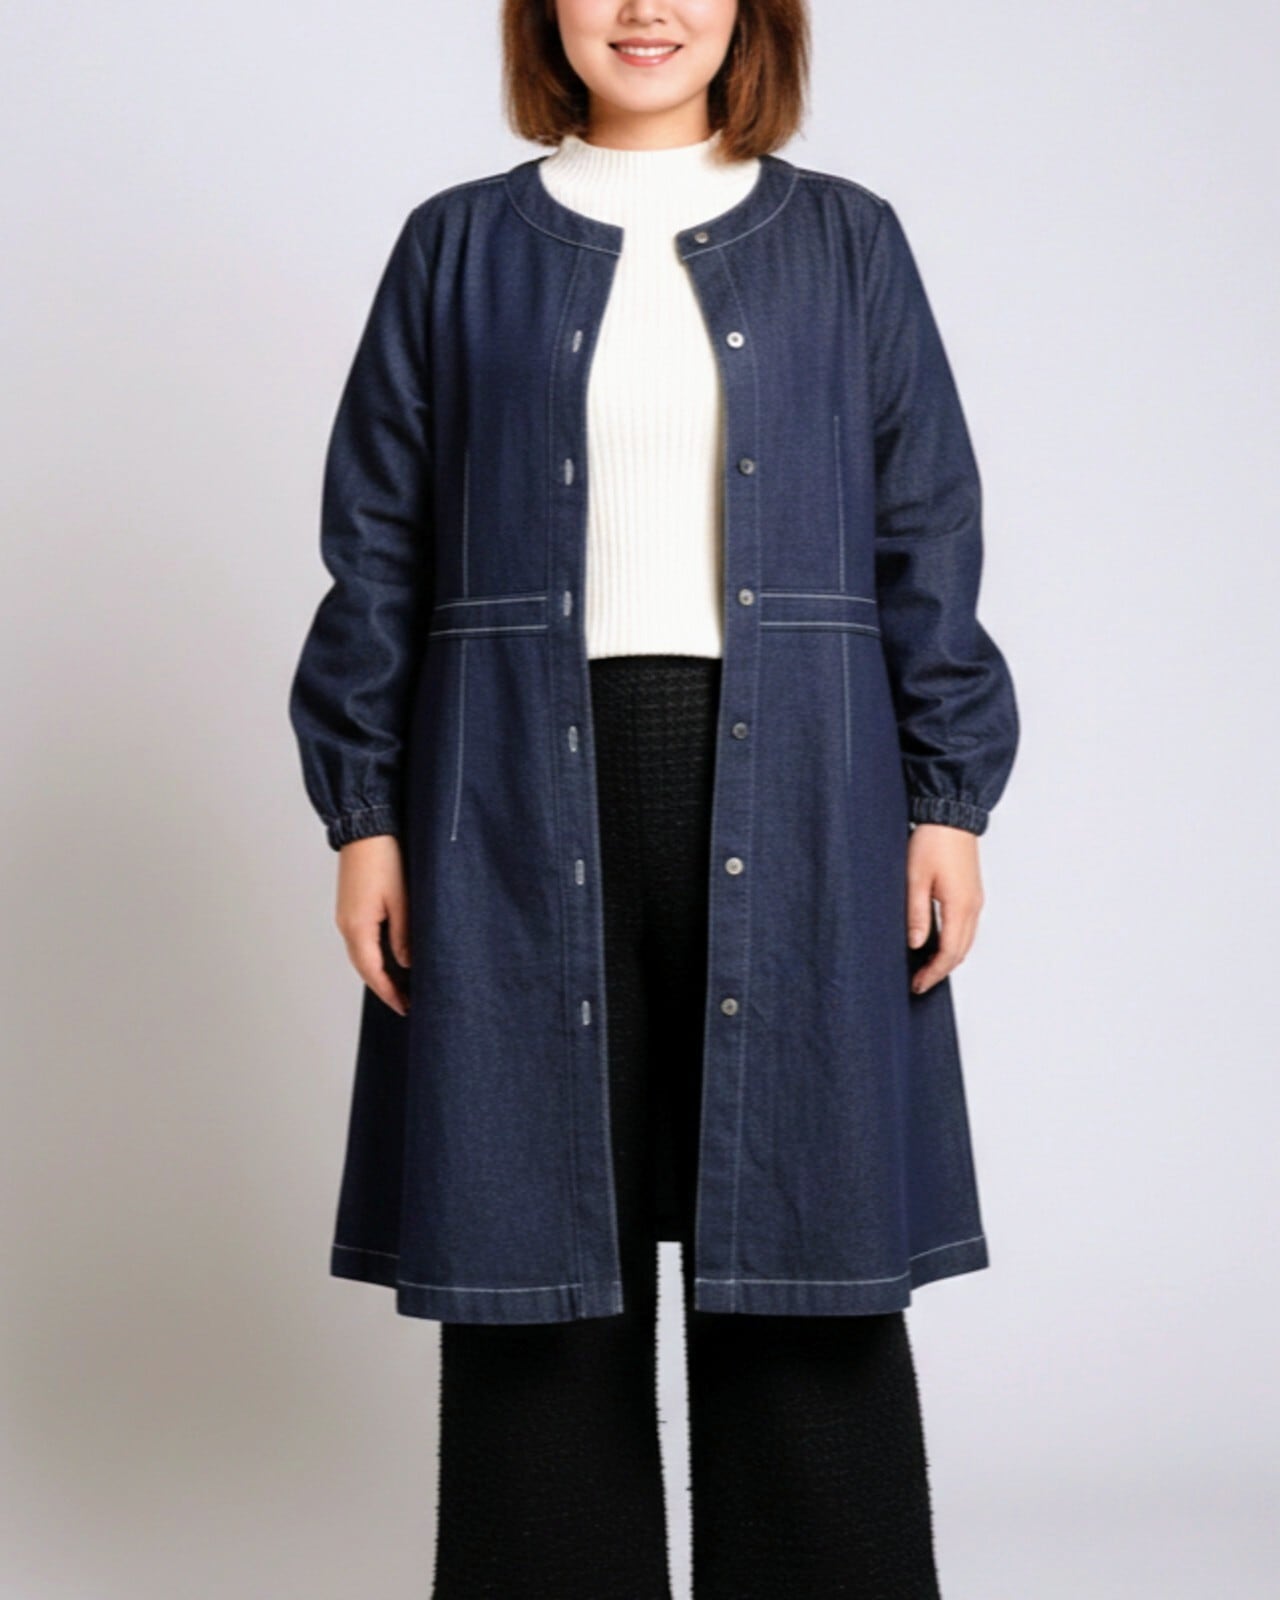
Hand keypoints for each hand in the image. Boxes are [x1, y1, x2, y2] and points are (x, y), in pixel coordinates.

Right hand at [335, 835, 410, 1015]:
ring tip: (401, 984)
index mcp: (358, 927)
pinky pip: (361, 939)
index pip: (373, 972)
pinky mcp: (350, 905)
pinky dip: (375, 954)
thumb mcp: (402, 900)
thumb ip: (403, 935)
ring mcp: (346, 915)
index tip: (405, 1007)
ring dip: (379, 971)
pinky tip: (390, 956)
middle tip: (405, 1002)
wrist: (365, 827)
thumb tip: (406, 964)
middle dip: (384, 987)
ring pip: (362, 954)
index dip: (389, 993)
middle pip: (364, 967)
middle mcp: (347, 925)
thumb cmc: (384, 858)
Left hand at [905, 823, 983, 995]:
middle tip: (919, 982)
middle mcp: (972, 906)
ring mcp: (975, 899)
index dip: (934, 973)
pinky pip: (967, 927)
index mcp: (960, 906)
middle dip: (941, 970)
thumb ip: (916, 913)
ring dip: (949, 957)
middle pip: (961, 951)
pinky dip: (954, 942)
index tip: (918, 985)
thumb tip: (916, 944)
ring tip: (926, 967)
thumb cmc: (931, 841)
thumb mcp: (914, 878)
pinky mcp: (972, 892)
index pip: (949, 953)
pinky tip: (938, 942)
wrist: (951, 815)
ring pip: (966, 940)